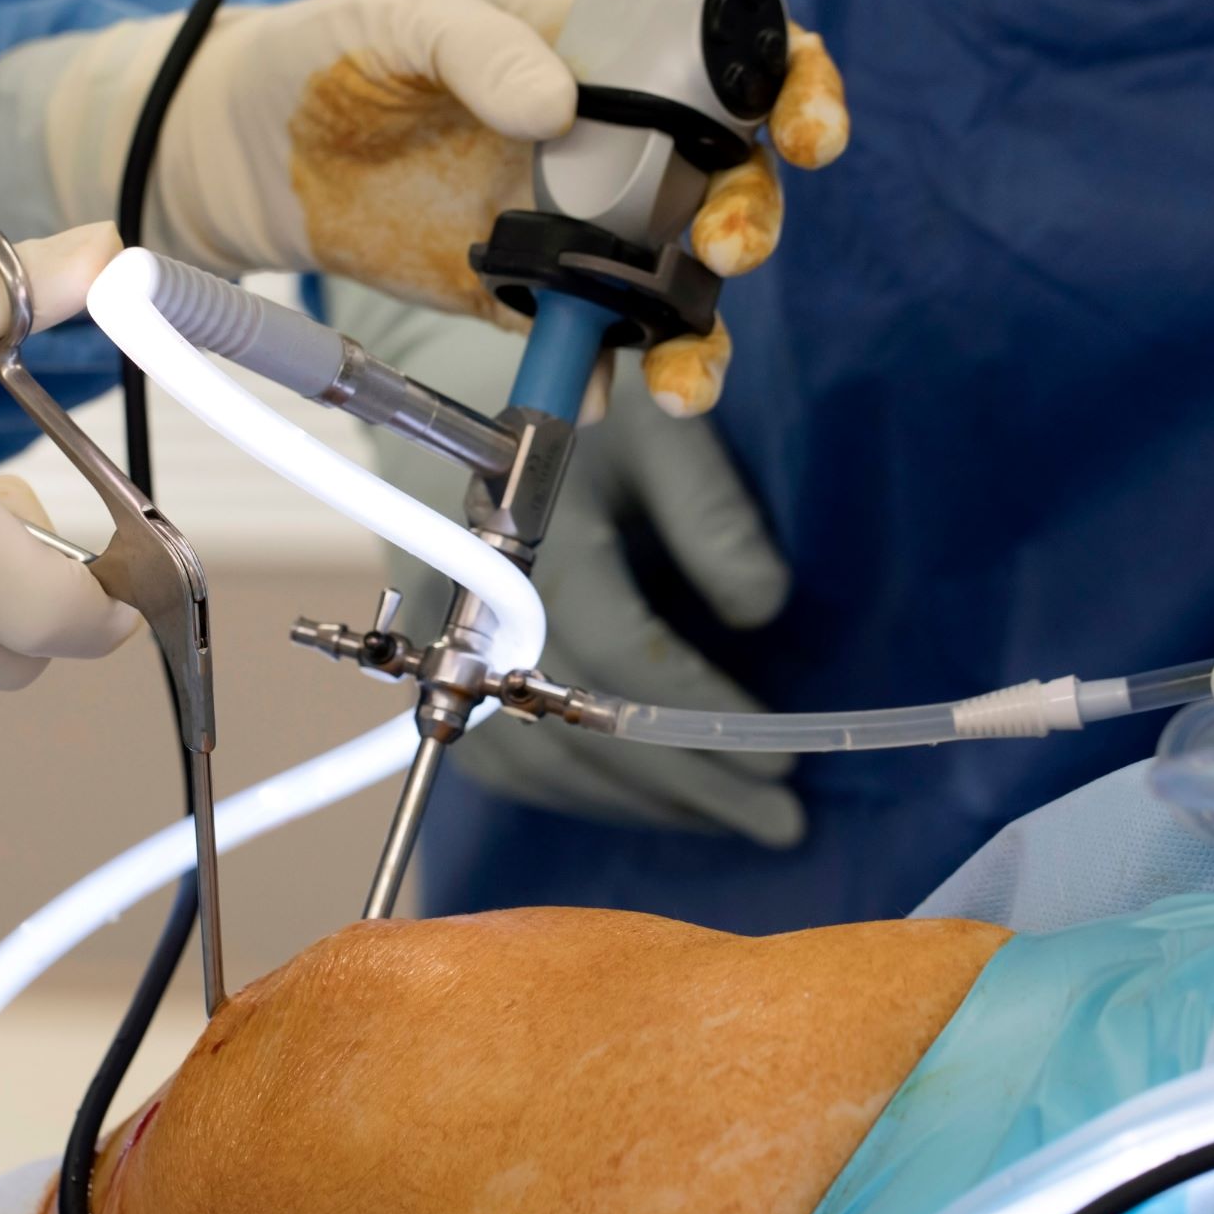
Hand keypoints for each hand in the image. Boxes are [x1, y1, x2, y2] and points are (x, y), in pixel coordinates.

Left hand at [0, 0, 849, 414]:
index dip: (792, 86)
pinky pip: (589, 346)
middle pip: (726, 183)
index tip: (799, 129)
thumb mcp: (398, 19)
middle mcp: (612, 141)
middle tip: (721, 247)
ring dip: (699, 333)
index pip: (737, 54)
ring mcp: (576, 225)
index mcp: (607, 48)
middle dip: (748, 219)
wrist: (247, 152)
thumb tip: (556, 105)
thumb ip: (477, 46)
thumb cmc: (331, 53)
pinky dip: (605, 379)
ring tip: (684, 374)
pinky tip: (602, 394)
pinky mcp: (524, 298)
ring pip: (675, 285)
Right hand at [327, 281, 800, 844]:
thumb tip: (761, 611)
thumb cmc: (581, 405)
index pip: (621, 654)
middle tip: (775, 820)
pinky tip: (646, 796)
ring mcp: (439, 639)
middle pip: (577, 725)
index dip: (702, 715)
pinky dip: (576, 790)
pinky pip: (497, 757)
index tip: (779, 757)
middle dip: (685, 785)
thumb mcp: (661, 430)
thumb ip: (711, 511)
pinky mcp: (434, 663)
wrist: (462, 394)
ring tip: (724, 816)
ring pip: (531, 760)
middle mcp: (470, 599)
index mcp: (532, 534)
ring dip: (634, 802)